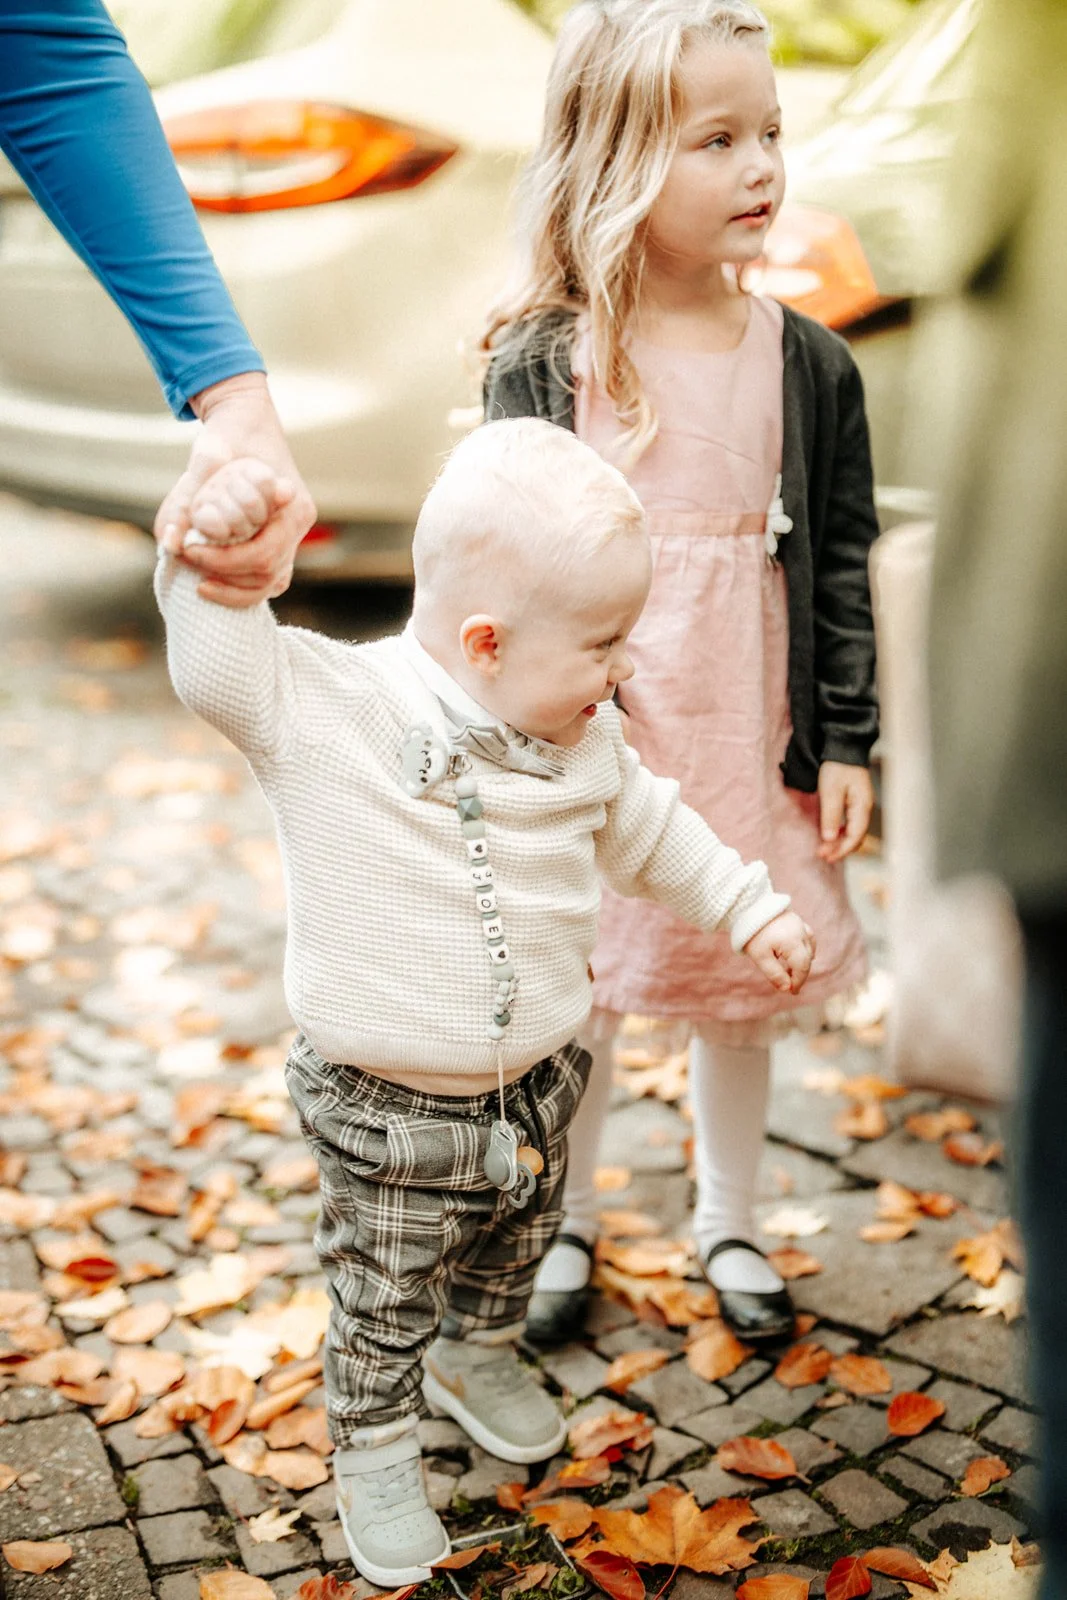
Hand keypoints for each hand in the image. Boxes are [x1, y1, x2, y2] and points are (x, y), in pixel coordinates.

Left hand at [154, 373, 315, 606]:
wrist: (246, 420)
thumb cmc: (230, 435)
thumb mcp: (206, 458)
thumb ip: (187, 499)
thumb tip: (171, 542)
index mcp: (292, 504)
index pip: (263, 553)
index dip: (225, 561)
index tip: (190, 548)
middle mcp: (297, 525)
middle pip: (267, 574)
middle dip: (226, 576)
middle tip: (189, 560)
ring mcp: (291, 536)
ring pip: (269, 583)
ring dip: (234, 589)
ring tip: (200, 582)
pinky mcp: (278, 543)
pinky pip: (268, 579)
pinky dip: (242, 587)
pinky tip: (214, 582)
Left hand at [744, 911, 814, 994]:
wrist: (748, 907)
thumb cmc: (752, 933)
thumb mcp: (760, 957)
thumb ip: (774, 974)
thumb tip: (786, 989)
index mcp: (793, 942)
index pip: (802, 967)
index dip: (798, 982)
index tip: (792, 992)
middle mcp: (801, 933)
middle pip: (807, 959)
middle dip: (800, 974)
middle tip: (790, 985)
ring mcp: (800, 925)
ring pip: (809, 948)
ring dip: (803, 961)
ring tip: (791, 971)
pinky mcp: (796, 920)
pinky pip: (807, 937)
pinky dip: (804, 949)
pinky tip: (795, 955)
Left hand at [817, 761, 873, 862]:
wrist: (842, 748)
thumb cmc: (837, 767)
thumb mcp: (831, 791)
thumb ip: (831, 815)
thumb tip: (829, 838)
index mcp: (862, 807)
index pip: (855, 836)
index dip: (842, 849)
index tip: (827, 857)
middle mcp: (864, 808)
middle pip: (856, 836)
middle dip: (840, 848)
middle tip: (822, 855)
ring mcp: (860, 806)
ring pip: (853, 831)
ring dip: (839, 841)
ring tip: (824, 848)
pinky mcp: (854, 802)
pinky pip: (850, 823)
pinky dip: (840, 832)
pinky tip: (830, 835)